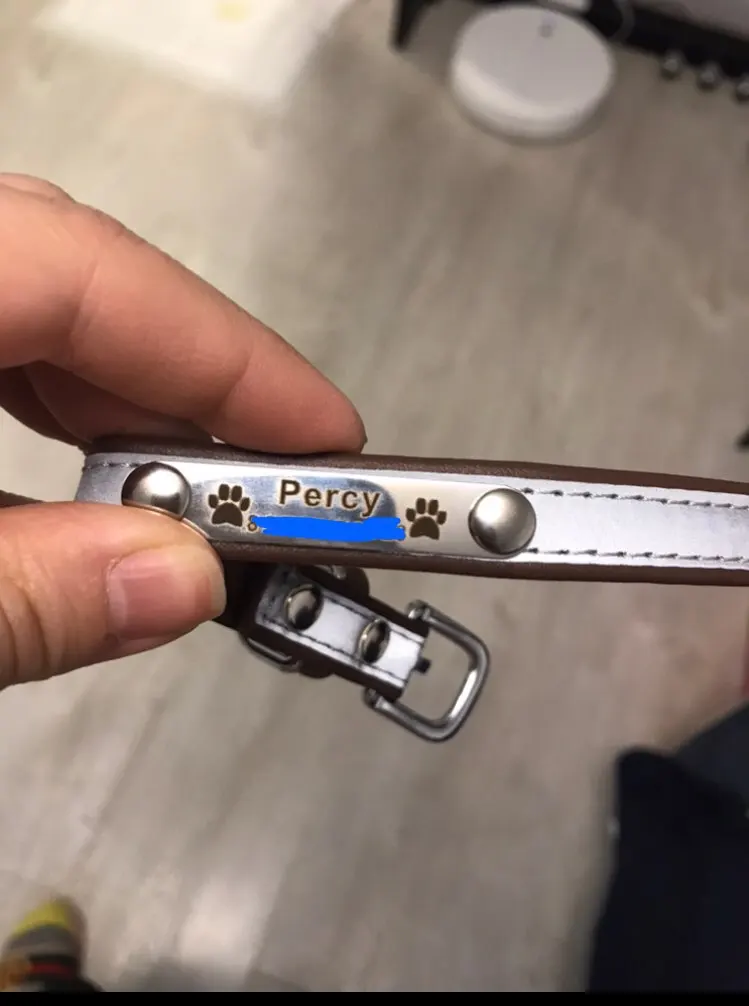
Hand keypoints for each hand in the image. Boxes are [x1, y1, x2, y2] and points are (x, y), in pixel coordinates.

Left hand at [0, 175, 364, 687]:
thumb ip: (25, 597)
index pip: (89, 276)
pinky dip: (52, 407)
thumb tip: (179, 583)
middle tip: (279, 492)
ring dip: (125, 405)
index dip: (231, 360)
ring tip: (196, 502)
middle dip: (193, 393)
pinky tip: (84, 481)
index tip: (333, 442)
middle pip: (75, 281)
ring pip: (33, 307)